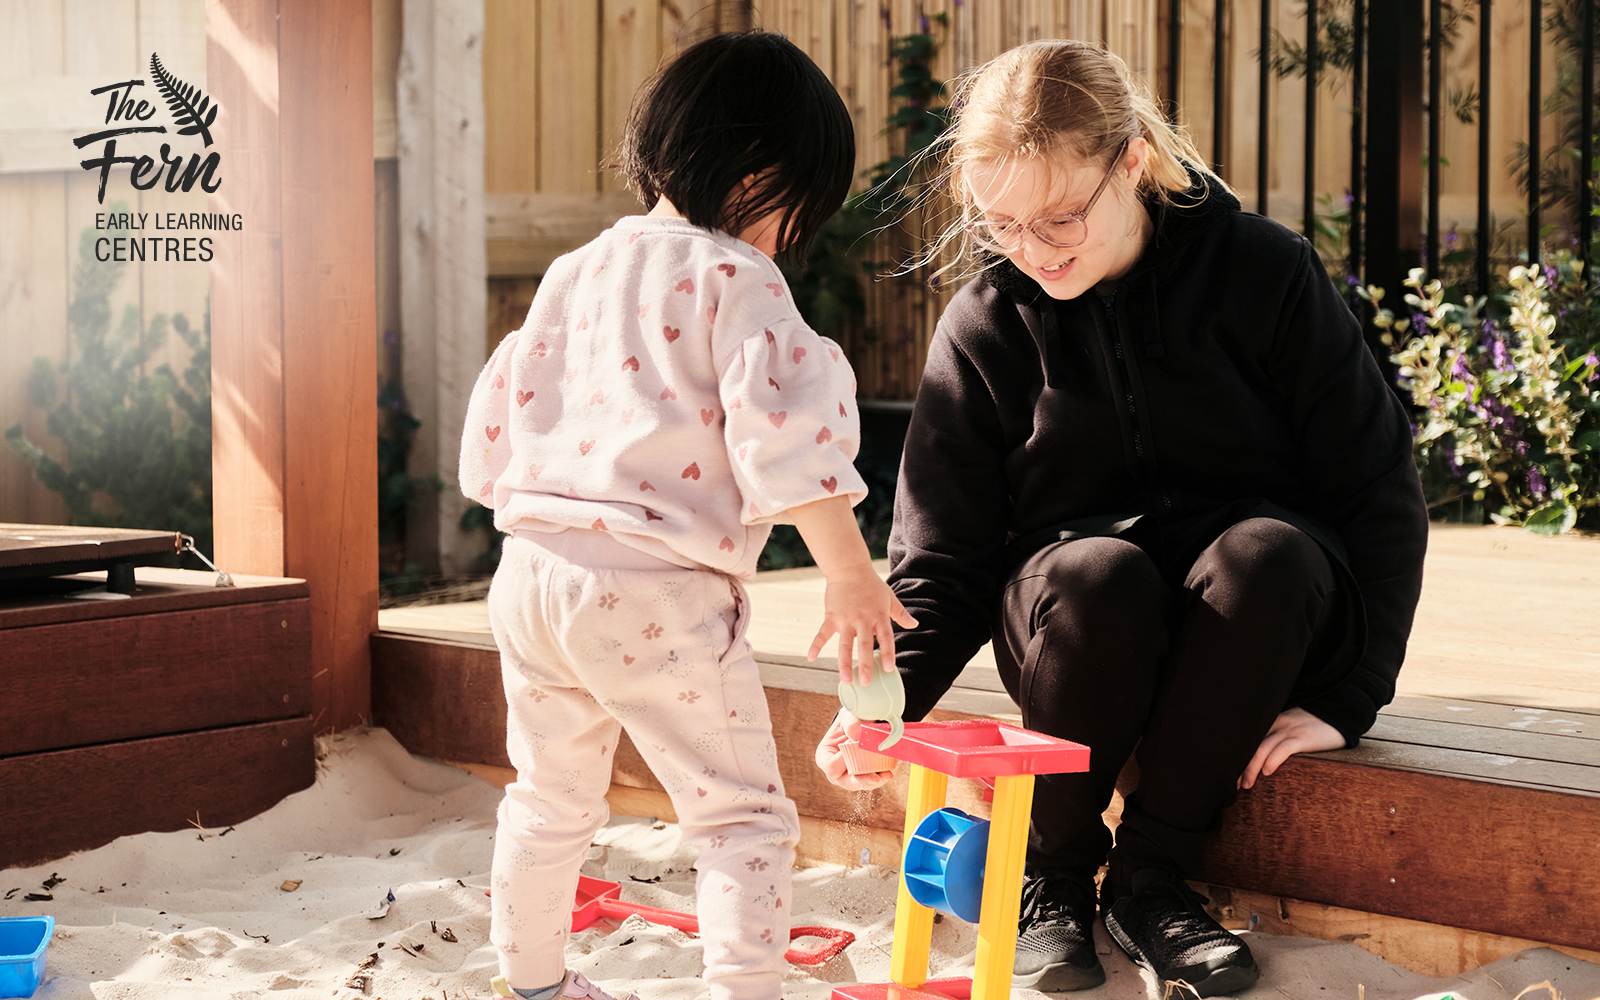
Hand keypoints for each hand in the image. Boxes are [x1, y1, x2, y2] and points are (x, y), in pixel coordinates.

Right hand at [785, 495, 916, 685]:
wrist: (849, 568)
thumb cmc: (871, 584)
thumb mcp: (889, 597)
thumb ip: (900, 613)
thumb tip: (915, 625)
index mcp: (879, 616)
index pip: (886, 638)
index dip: (888, 653)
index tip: (889, 669)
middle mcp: (863, 619)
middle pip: (865, 645)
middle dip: (865, 665)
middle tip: (865, 682)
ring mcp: (846, 619)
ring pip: (844, 645)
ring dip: (844, 663)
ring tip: (845, 680)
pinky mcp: (831, 617)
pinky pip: (823, 634)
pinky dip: (816, 645)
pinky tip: (810, 657)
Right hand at [815, 708, 898, 790]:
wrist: (864, 722)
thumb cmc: (850, 720)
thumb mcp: (848, 716)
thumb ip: (852, 724)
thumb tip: (858, 738)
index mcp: (825, 756)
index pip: (831, 767)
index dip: (843, 761)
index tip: (855, 748)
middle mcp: (838, 771)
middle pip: (847, 782)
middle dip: (863, 780)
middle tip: (876, 777)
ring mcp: (853, 776)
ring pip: (865, 784)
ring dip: (878, 779)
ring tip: (888, 771)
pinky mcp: (869, 776)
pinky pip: (878, 779)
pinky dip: (886, 773)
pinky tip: (894, 765)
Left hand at [1238, 707, 1344, 789]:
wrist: (1341, 715)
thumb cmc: (1316, 726)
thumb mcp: (1292, 728)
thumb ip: (1278, 737)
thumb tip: (1264, 761)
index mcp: (1271, 722)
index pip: (1248, 741)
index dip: (1236, 758)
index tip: (1228, 774)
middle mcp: (1276, 724)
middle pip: (1250, 745)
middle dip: (1239, 766)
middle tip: (1232, 784)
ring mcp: (1289, 730)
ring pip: (1262, 748)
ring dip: (1251, 768)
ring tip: (1246, 785)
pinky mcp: (1303, 737)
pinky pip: (1284, 748)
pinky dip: (1273, 760)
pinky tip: (1267, 771)